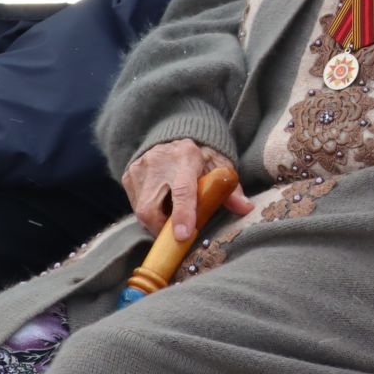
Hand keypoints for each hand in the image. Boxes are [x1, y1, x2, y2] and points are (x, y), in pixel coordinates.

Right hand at [121, 138, 252, 239]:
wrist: (175, 136)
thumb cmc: (201, 156)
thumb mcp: (220, 165)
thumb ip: (230, 187)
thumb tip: (245, 208)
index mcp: (186, 157)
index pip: (182, 191)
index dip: (183, 215)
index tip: (183, 235)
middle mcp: (158, 162)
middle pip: (152, 207)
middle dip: (163, 229)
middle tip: (178, 237)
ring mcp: (139, 169)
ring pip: (141, 210)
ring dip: (157, 223)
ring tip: (172, 219)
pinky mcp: (128, 176)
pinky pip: (135, 206)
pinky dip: (148, 214)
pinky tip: (161, 207)